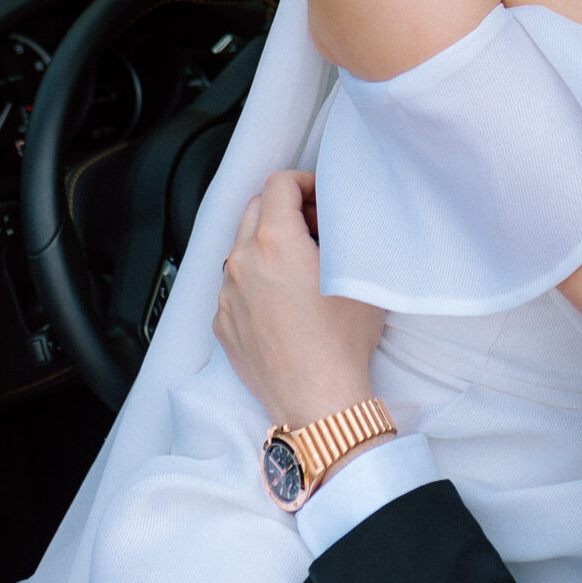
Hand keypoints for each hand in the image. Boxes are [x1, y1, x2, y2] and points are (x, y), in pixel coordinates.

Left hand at [213, 169, 385, 427]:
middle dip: (285, 208)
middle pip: (255, 208)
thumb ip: (341, 230)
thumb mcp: (358, 271)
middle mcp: (242, 262)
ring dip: (267, 243)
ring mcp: (227, 295)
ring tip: (300, 265)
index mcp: (274, 241)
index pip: (279, 184)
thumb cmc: (342, 341)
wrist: (320, 400)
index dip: (305, 182)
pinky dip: (255, 279)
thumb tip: (330, 215)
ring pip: (242, 247)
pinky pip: (235, 285)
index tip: (320, 197)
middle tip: (315, 227)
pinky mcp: (223, 324)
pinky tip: (284, 300)